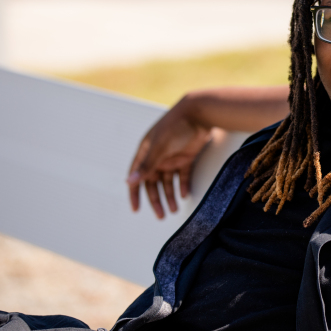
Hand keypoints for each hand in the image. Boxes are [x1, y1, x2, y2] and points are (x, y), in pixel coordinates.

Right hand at [127, 99, 211, 218]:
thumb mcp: (160, 147)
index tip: (136, 209)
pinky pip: (182, 175)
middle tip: (161, 216)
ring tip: (174, 210)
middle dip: (156, 200)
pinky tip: (184, 195)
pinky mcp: (186, 157)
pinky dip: (183, 186)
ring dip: (170, 196)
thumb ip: (146, 165)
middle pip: (153, 183)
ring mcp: (172, 157)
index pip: (137, 176)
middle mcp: (157, 156)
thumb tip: (129, 181)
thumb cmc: (176, 126)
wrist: (200, 114)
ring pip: (168, 182)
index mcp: (146, 152)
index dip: (135, 193)